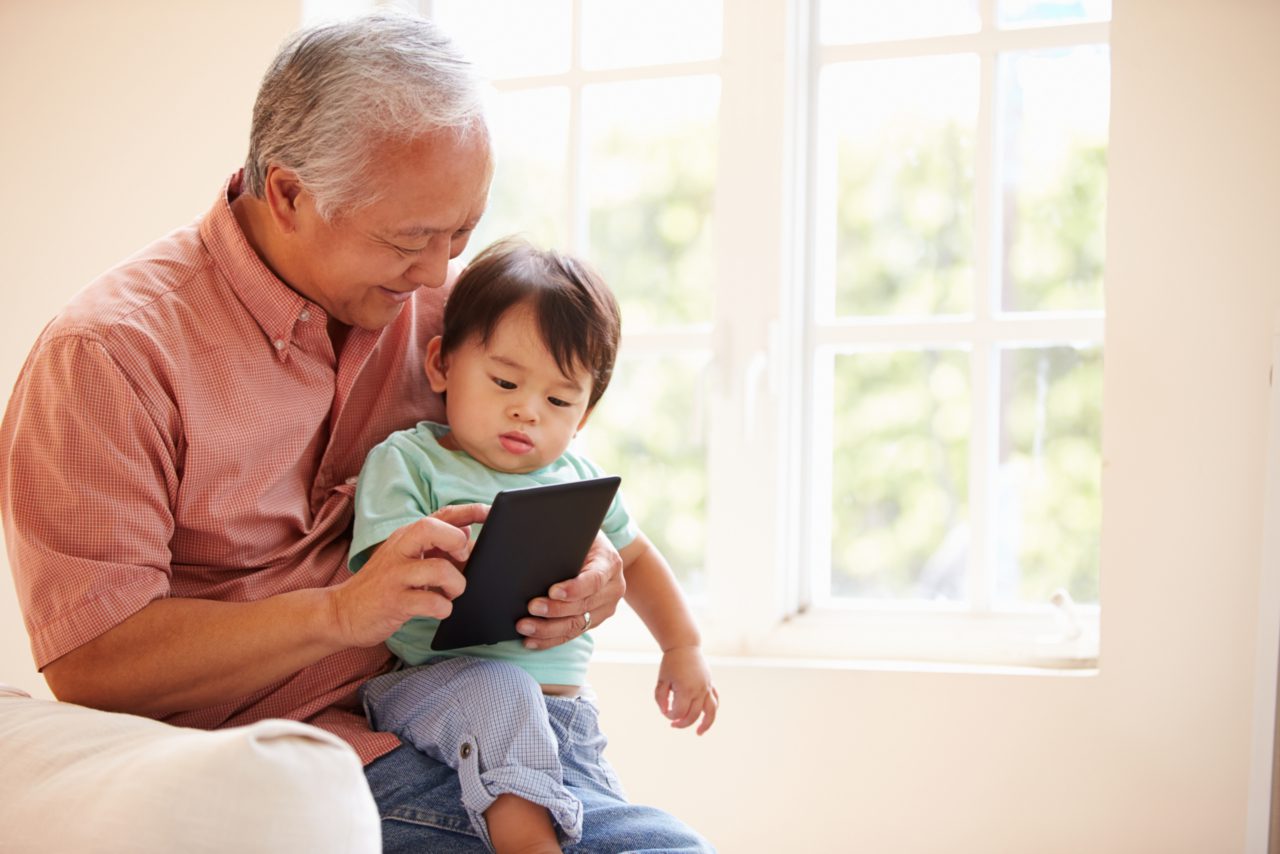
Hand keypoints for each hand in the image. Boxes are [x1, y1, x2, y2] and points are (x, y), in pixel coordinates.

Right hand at [327, 503, 487, 647]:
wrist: (343, 612)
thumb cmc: (384, 585)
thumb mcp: (409, 560)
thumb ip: (437, 548)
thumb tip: (470, 536)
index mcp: (407, 537)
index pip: (441, 514)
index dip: (469, 510)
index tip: (490, 512)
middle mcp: (400, 550)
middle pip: (431, 528)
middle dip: (456, 542)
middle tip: (461, 559)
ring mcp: (395, 575)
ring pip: (438, 569)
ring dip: (456, 584)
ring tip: (451, 593)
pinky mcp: (393, 601)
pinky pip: (430, 602)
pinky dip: (443, 608)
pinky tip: (440, 609)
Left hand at [515, 531, 624, 649]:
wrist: (604, 555)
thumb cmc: (583, 538)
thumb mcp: (578, 529)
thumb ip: (554, 529)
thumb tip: (508, 525)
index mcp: (610, 563)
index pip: (594, 580)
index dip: (574, 588)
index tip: (552, 591)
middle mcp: (613, 588)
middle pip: (583, 606)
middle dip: (555, 610)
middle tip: (530, 608)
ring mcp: (605, 608)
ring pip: (577, 625)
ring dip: (548, 630)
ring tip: (524, 627)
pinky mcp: (594, 620)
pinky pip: (572, 634)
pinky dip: (550, 640)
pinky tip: (531, 641)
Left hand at [655, 646, 717, 734]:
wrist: (684, 646)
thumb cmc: (671, 663)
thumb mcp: (661, 681)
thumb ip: (660, 699)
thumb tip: (666, 713)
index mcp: (686, 690)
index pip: (679, 712)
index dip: (669, 715)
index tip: (664, 710)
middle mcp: (699, 691)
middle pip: (693, 716)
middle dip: (681, 723)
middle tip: (672, 724)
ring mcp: (707, 688)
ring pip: (711, 712)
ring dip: (705, 724)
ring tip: (699, 733)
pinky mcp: (711, 684)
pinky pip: (715, 701)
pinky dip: (712, 710)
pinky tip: (705, 717)